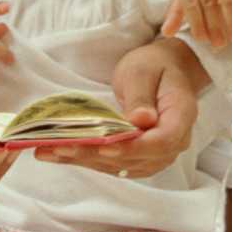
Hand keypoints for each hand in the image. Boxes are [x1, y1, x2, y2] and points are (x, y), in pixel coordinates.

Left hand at [32, 38, 206, 178]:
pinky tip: (59, 154)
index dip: (134, 148)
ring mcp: (156, 154)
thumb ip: (141, 96)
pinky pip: (114, 163)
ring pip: (121, 165)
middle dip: (97, 155)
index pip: (162, 141)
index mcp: (181, 117)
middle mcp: (173, 142)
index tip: (105, 147)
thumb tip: (141, 121)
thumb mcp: (143, 71)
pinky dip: (87, 159)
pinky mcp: (139, 157)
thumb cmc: (154, 66)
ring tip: (50, 152)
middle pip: (137, 158)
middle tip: (61, 147)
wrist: (164, 71)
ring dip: (86, 160)